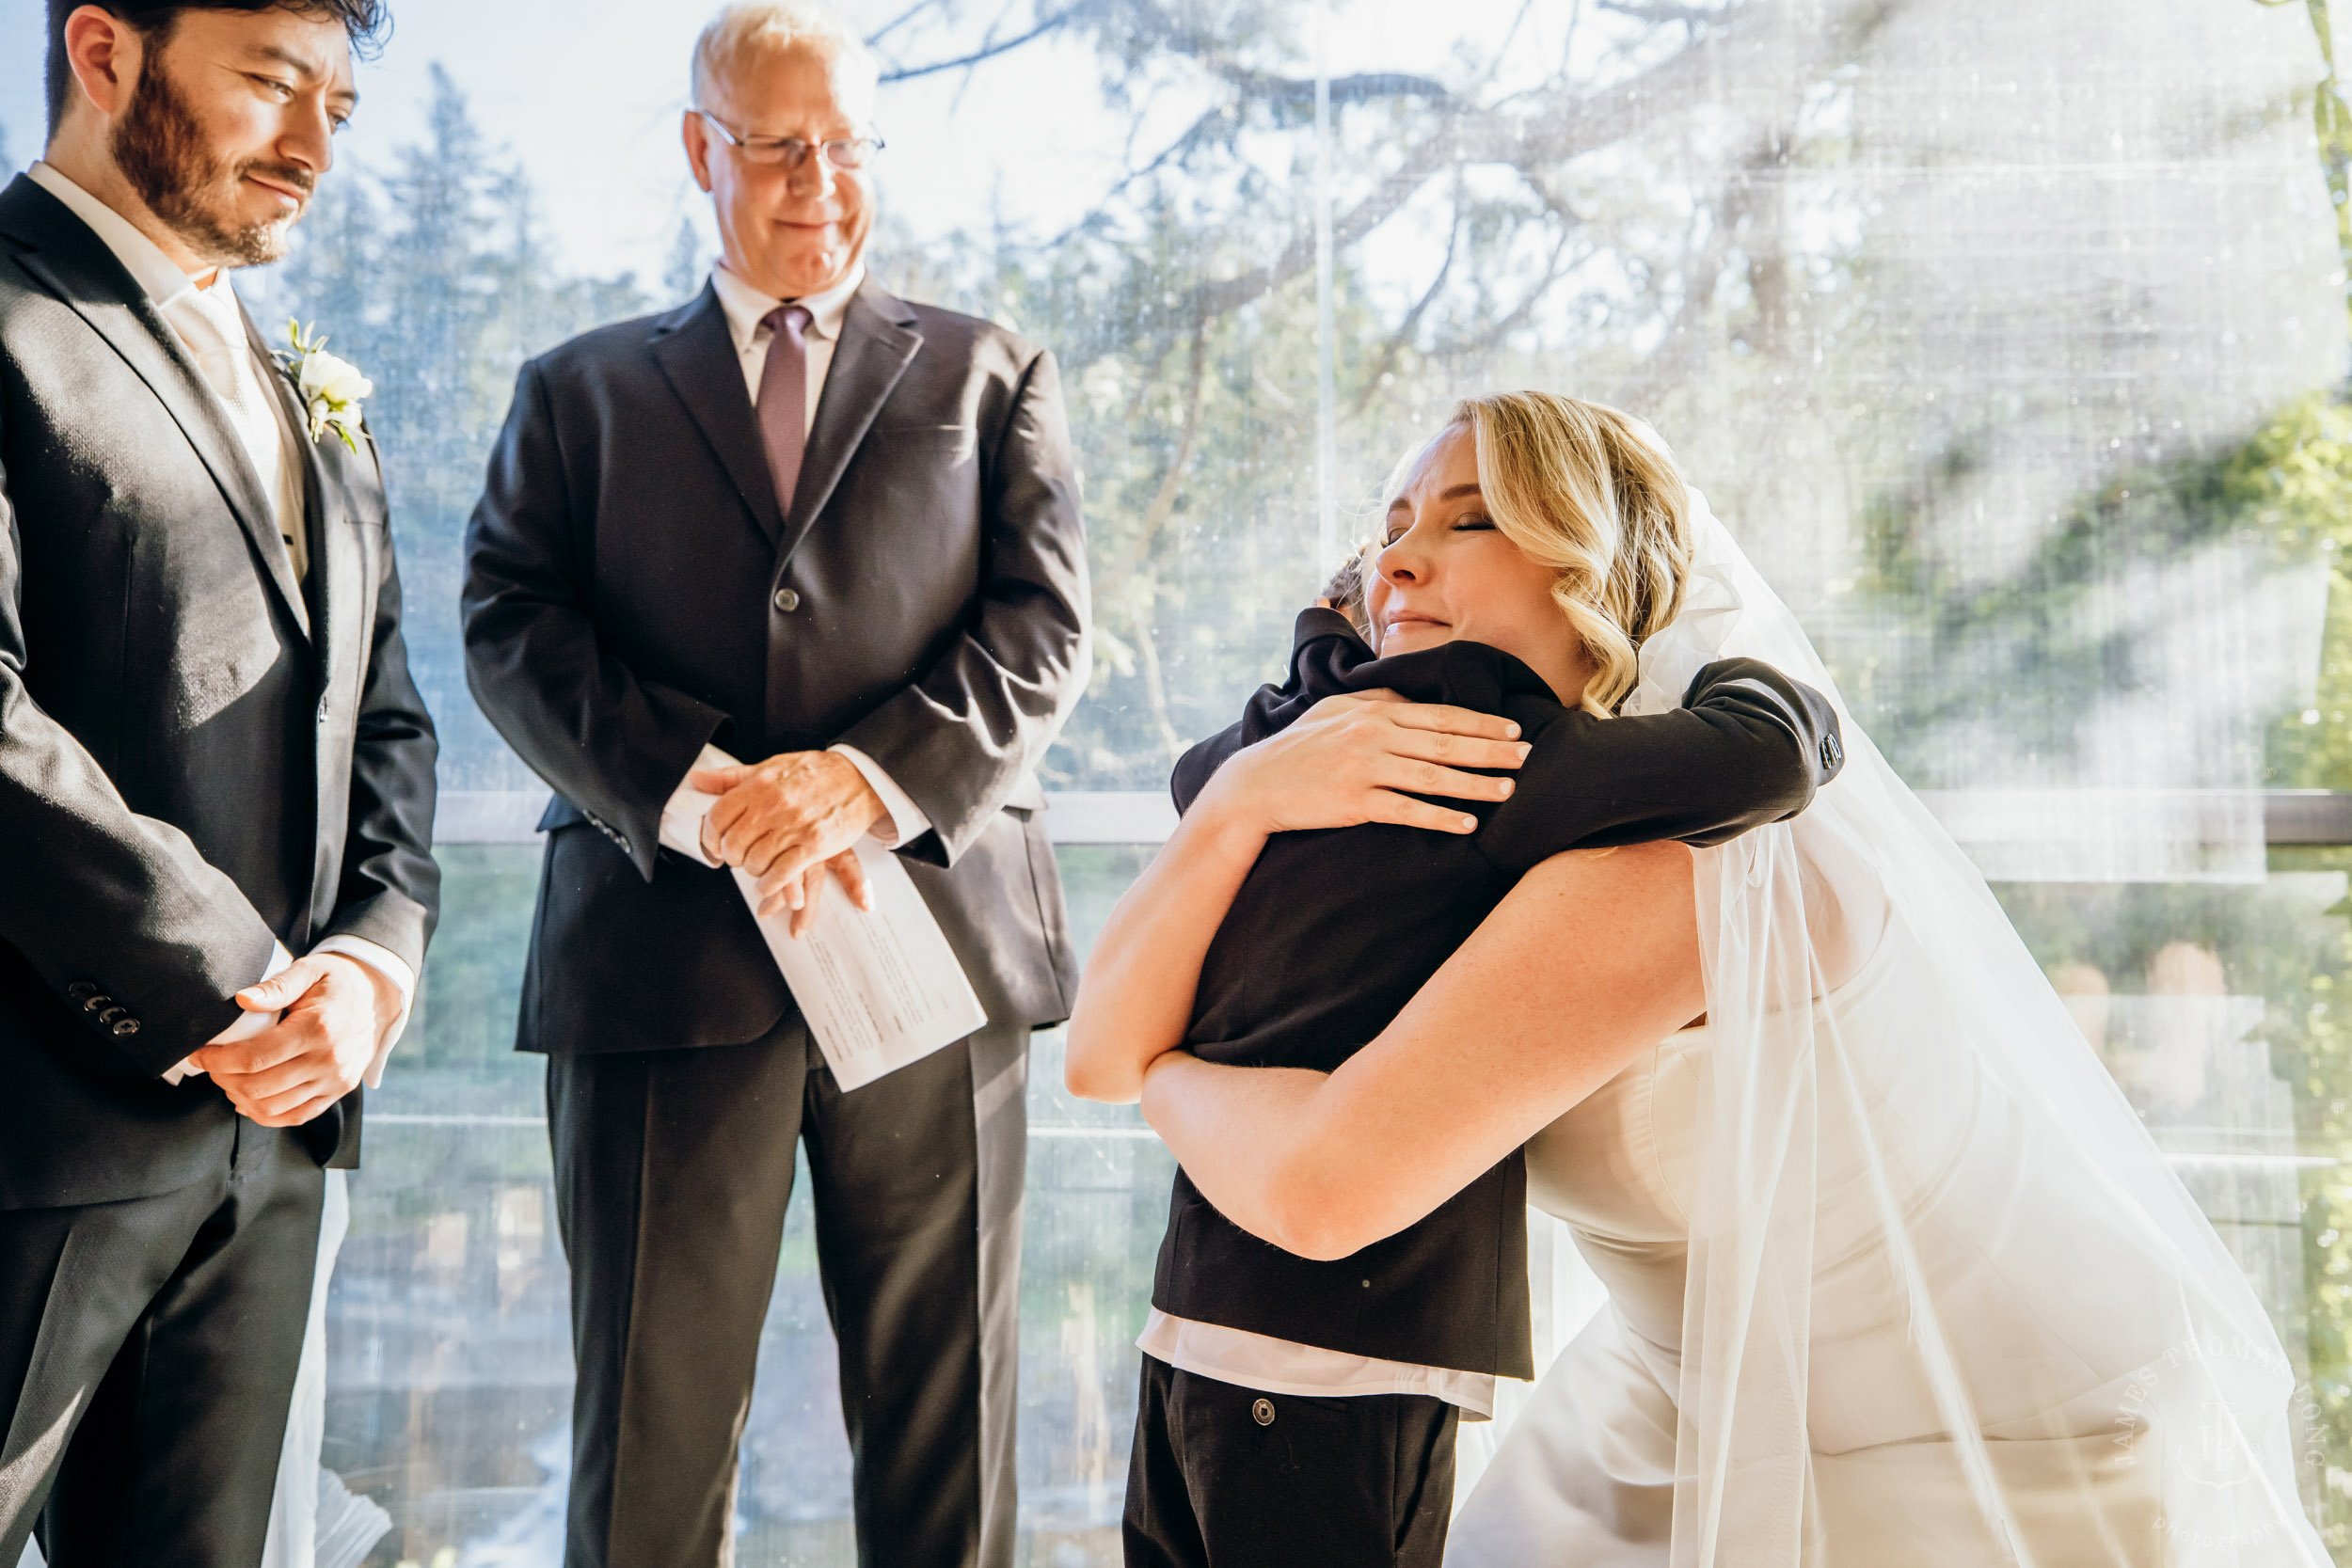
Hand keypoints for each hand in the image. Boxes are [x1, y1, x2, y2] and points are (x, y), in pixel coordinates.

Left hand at [189, 954, 399, 1126]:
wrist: (377, 996)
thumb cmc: (337, 981)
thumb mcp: (308, 970)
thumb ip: (276, 986)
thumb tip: (241, 1000)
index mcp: (318, 1027)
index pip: (255, 1057)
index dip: (218, 1060)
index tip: (200, 1054)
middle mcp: (329, 1059)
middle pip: (259, 1086)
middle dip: (224, 1079)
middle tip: (211, 1066)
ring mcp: (336, 1080)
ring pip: (273, 1107)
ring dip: (240, 1097)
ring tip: (228, 1080)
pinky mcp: (338, 1092)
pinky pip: (295, 1117)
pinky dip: (266, 1115)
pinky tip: (248, 1100)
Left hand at [691, 751, 882, 924]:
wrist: (859, 778)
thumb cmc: (814, 773)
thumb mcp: (770, 767)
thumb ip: (732, 778)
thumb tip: (697, 780)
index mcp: (758, 785)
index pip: (718, 816)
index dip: (710, 837)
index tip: (714, 845)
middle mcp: (773, 806)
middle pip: (734, 844)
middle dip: (731, 857)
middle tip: (737, 859)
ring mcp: (794, 827)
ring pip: (755, 861)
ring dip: (752, 872)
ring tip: (756, 869)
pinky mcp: (814, 846)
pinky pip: (782, 874)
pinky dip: (770, 885)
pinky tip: (768, 884)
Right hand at [1199, 691, 1529, 837]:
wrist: (1256, 784)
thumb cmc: (1299, 746)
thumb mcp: (1334, 709)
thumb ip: (1375, 700)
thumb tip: (1409, 698)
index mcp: (1374, 711)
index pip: (1439, 715)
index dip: (1481, 722)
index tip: (1513, 729)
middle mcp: (1374, 735)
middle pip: (1445, 742)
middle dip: (1491, 749)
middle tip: (1527, 756)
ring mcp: (1365, 769)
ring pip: (1433, 775)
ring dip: (1475, 783)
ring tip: (1507, 790)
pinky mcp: (1356, 803)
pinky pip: (1407, 811)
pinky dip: (1440, 817)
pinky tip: (1466, 824)